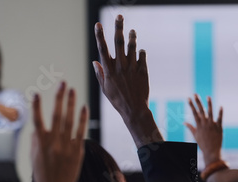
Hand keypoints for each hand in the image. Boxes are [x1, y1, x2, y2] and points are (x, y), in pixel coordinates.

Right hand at [31, 81, 87, 181]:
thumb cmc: (42, 173)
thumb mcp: (34, 156)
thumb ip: (36, 139)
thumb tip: (38, 125)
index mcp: (40, 143)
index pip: (37, 120)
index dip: (36, 107)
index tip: (35, 94)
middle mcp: (54, 143)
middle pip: (57, 115)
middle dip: (59, 97)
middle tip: (62, 83)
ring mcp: (66, 146)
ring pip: (69, 120)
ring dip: (71, 103)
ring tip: (72, 90)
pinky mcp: (77, 151)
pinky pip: (80, 131)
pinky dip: (82, 118)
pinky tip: (83, 107)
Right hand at [93, 15, 162, 147]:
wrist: (135, 110)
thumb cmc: (117, 100)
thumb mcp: (105, 89)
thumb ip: (100, 74)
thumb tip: (95, 61)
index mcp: (109, 70)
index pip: (103, 49)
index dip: (100, 35)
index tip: (98, 24)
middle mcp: (120, 66)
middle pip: (119, 42)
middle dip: (118, 27)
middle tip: (120, 16)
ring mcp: (132, 68)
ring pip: (132, 47)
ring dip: (132, 37)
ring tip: (132, 31)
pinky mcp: (143, 70)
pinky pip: (142, 56)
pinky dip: (140, 52)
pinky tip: (139, 51)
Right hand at [185, 95, 222, 164]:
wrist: (211, 151)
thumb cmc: (203, 144)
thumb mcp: (195, 135)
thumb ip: (190, 127)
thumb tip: (184, 122)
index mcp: (199, 125)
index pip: (194, 113)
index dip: (191, 105)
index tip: (188, 98)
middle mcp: (205, 124)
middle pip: (200, 110)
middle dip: (197, 102)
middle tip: (195, 94)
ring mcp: (212, 125)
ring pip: (210, 113)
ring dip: (209, 104)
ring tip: (208, 96)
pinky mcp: (219, 127)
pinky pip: (220, 119)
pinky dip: (220, 113)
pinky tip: (220, 106)